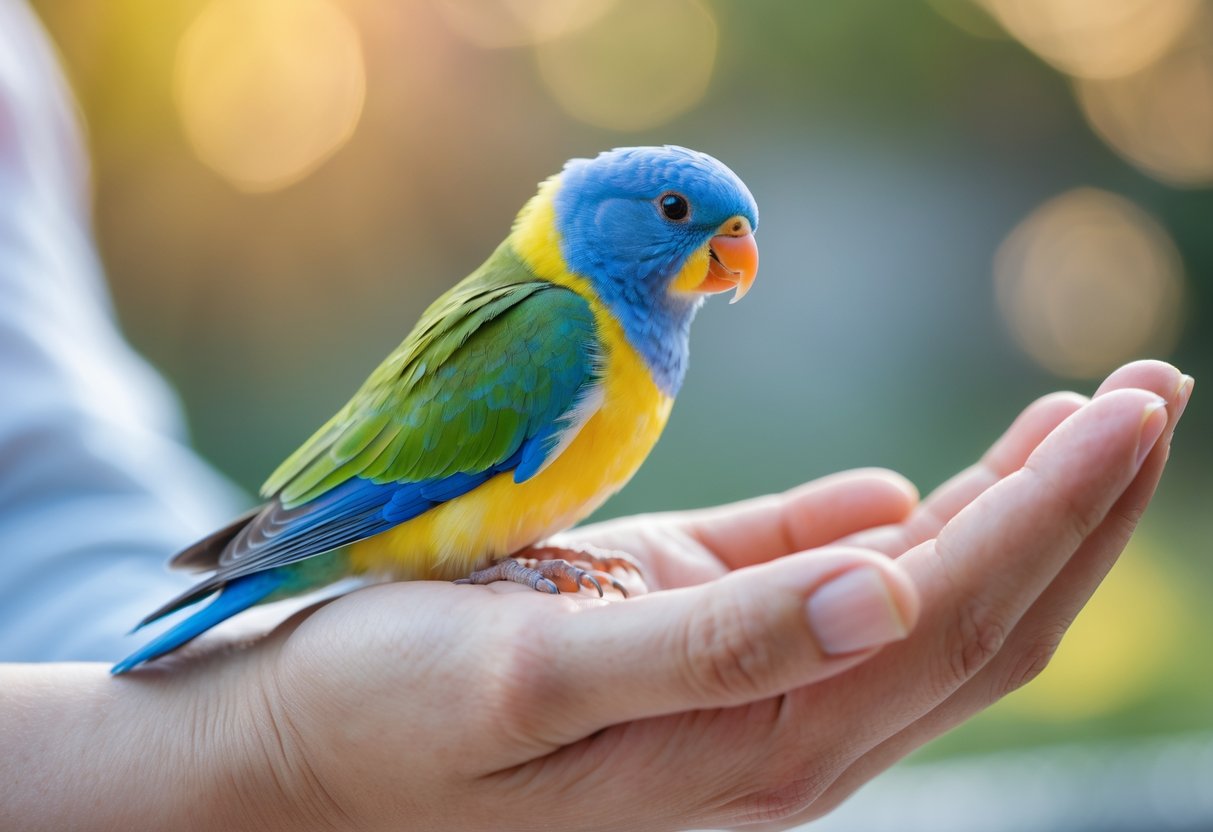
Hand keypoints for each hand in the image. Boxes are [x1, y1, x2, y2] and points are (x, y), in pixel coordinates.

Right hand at [108, 360, 1186, 831]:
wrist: (314, 750)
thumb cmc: (397, 706)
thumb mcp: (534, 673)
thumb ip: (708, 646)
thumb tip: (889, 586)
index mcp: (757, 743)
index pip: (955, 617)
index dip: (1053, 511)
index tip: (1127, 406)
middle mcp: (782, 736)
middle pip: (977, 618)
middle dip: (1076, 506)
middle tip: (1151, 390)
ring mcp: (754, 702)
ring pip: (932, 613)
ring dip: (1018, 514)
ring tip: (1087, 420)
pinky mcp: (709, 661)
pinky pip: (840, 603)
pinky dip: (912, 536)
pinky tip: (939, 492)